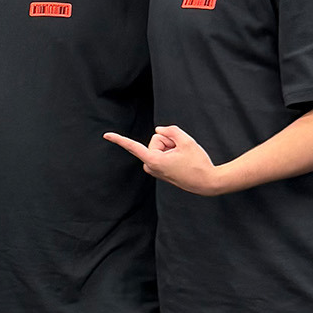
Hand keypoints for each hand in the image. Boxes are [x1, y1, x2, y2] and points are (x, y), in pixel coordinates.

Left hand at [104, 125, 226, 196]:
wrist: (207, 182)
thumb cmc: (198, 163)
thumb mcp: (186, 140)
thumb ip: (170, 130)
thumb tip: (158, 129)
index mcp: (153, 160)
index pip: (132, 146)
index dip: (119, 139)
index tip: (105, 135)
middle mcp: (150, 166)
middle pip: (156, 139)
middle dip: (169, 141)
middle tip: (182, 153)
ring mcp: (154, 169)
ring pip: (160, 145)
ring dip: (172, 147)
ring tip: (183, 158)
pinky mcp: (159, 169)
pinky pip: (163, 152)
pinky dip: (172, 152)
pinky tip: (181, 160)